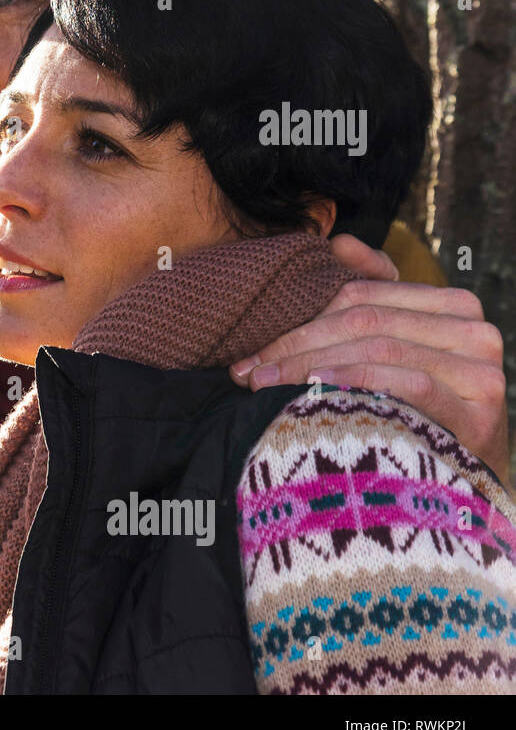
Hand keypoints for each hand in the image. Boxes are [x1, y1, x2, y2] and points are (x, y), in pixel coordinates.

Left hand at [230, 234, 510, 478]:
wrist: (459, 488)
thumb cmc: (413, 414)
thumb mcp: (390, 348)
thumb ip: (370, 292)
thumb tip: (338, 241)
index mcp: (453, 305)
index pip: (362, 297)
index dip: (300, 317)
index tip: (251, 349)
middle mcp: (474, 331)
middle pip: (365, 321)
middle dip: (297, 344)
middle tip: (247, 370)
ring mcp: (482, 370)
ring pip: (378, 347)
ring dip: (310, 364)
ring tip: (263, 384)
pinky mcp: (480, 410)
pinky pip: (403, 382)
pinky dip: (351, 382)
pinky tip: (311, 393)